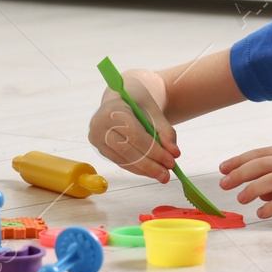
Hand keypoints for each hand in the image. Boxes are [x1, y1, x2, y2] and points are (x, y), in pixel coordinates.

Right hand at [87, 68, 179, 183]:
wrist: (120, 97)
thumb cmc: (138, 103)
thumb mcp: (154, 112)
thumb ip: (166, 131)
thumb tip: (175, 154)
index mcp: (112, 109)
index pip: (134, 135)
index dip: (153, 150)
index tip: (171, 161)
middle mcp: (99, 124)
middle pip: (126, 150)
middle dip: (149, 165)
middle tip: (167, 175)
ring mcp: (97, 138)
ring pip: (123, 160)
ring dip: (144, 170)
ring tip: (162, 174)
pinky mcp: (100, 149)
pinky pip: (120, 162)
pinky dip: (137, 168)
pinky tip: (150, 171)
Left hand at [219, 145, 271, 221]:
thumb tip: (256, 190)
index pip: (262, 153)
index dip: (240, 160)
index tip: (223, 169)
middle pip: (263, 164)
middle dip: (239, 173)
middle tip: (224, 184)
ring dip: (252, 189)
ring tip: (241, 199)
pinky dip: (271, 207)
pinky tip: (262, 213)